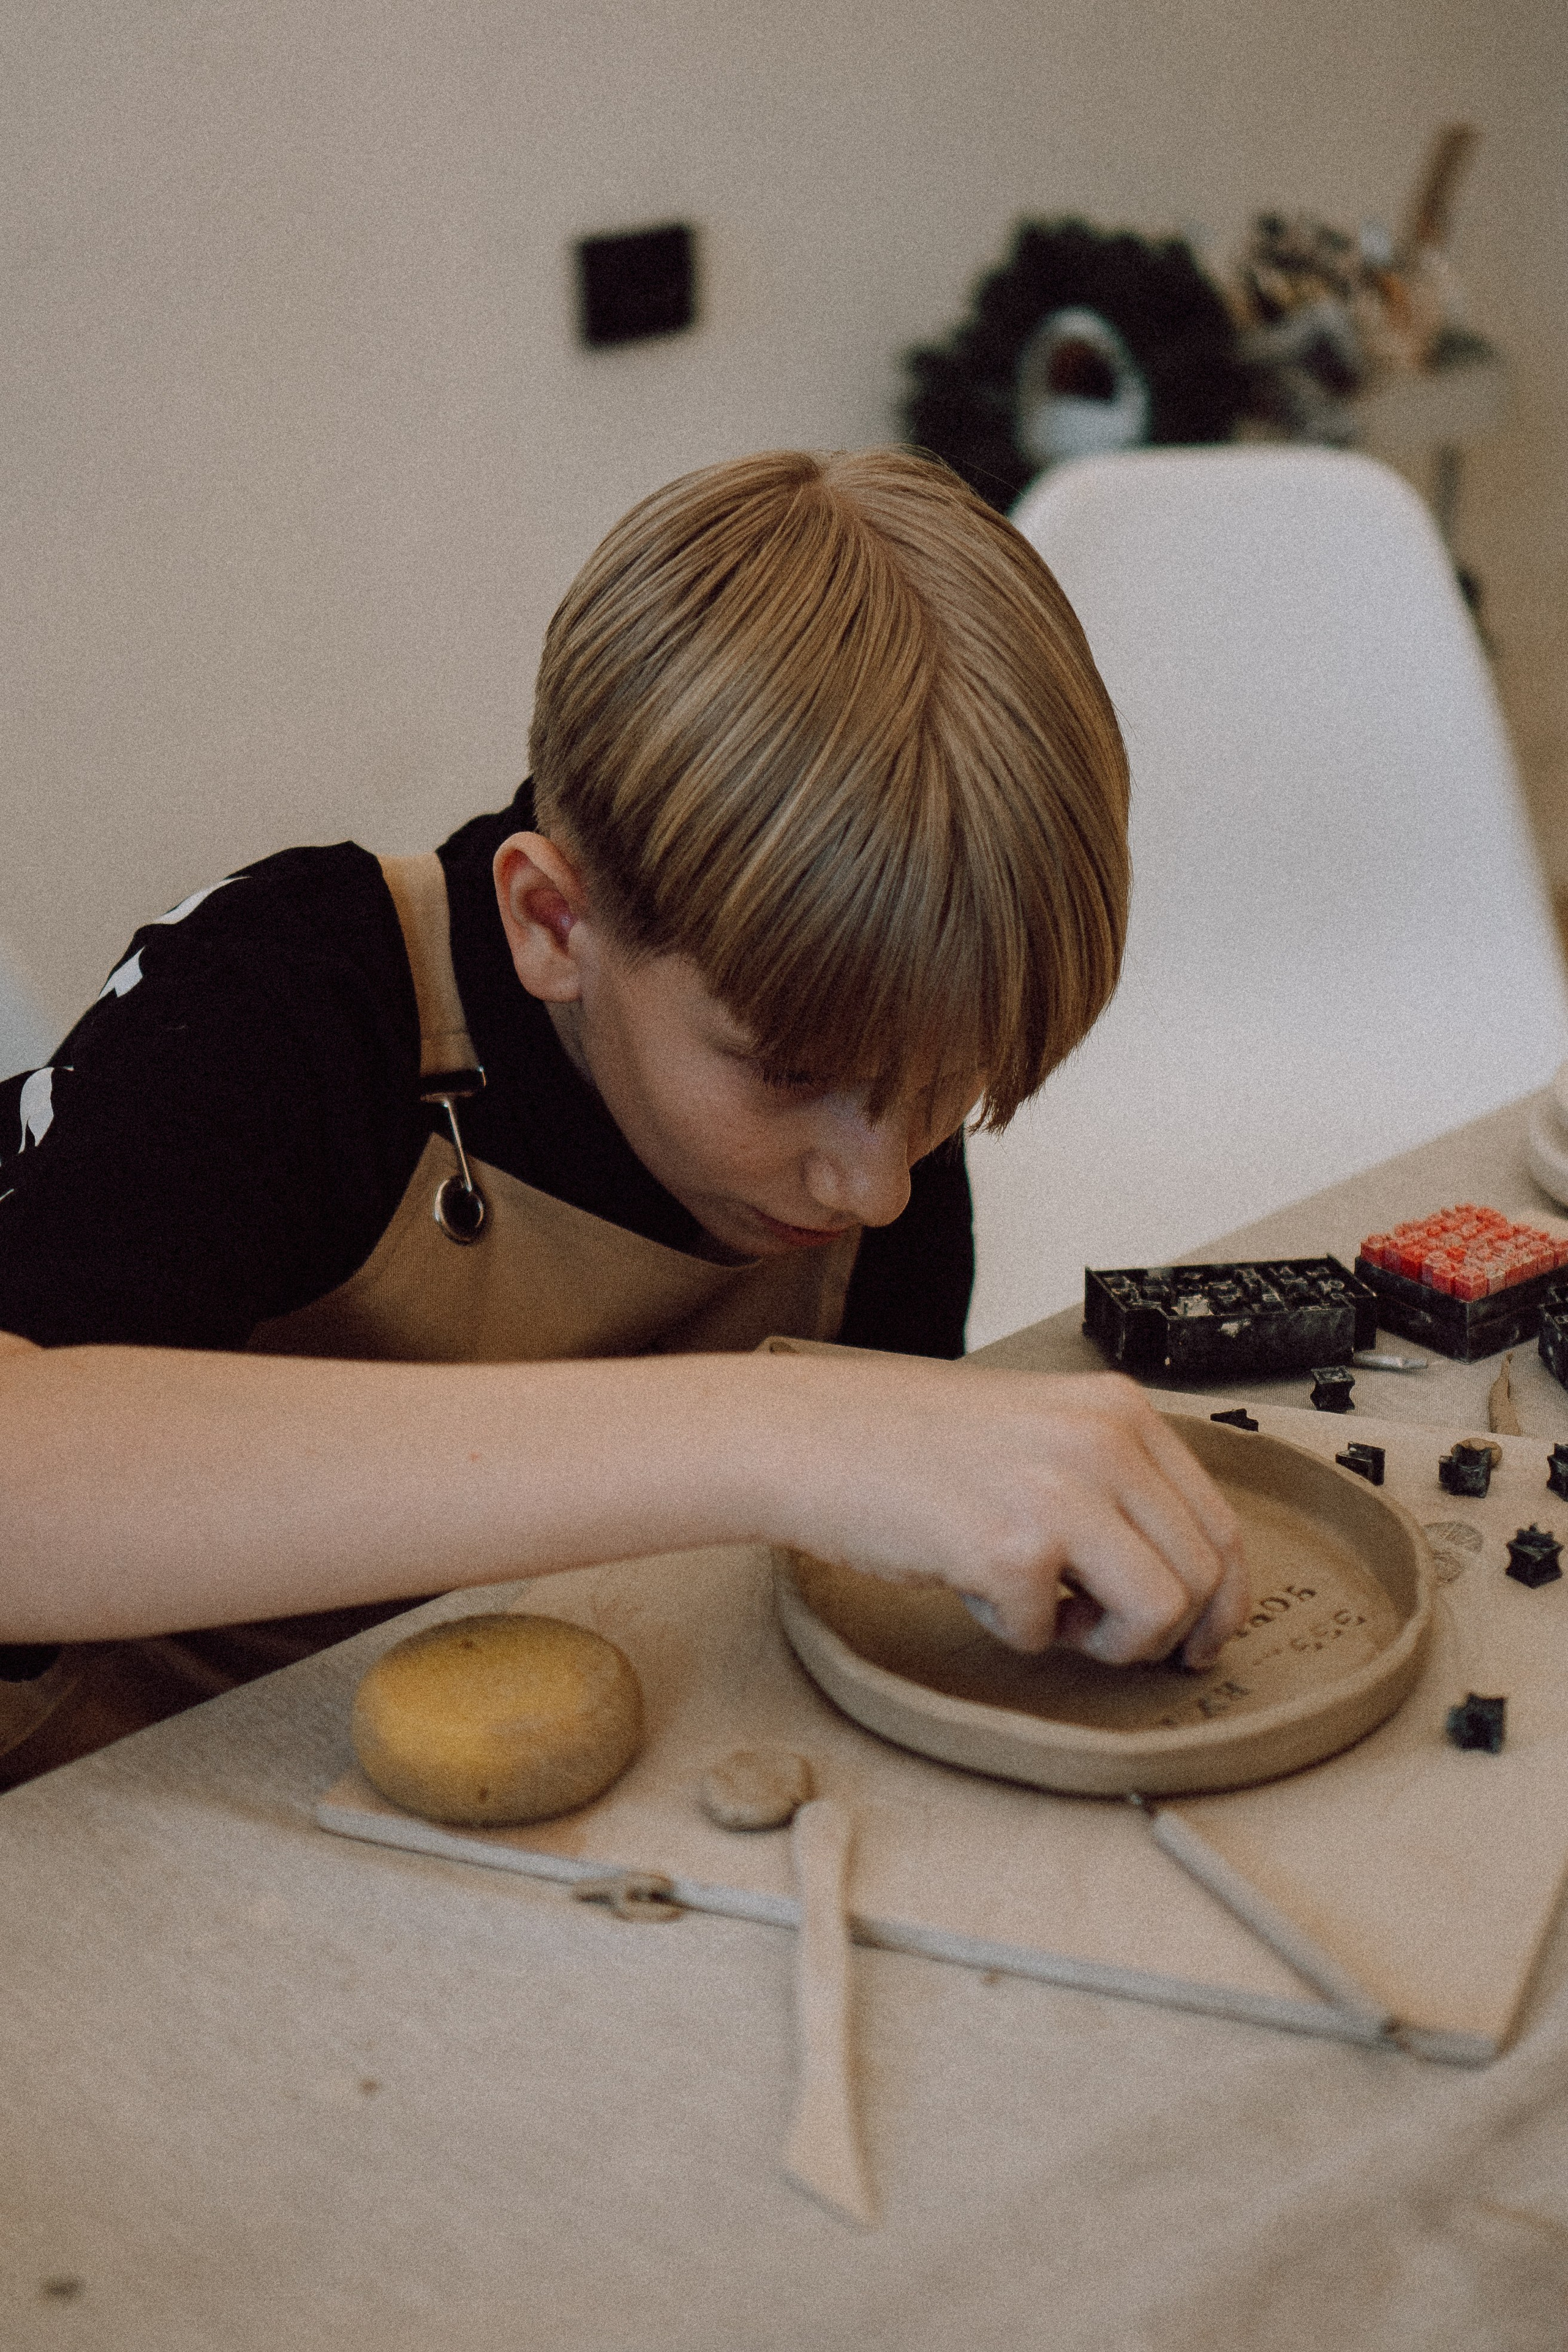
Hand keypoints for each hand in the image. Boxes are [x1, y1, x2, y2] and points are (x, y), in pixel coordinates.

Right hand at [766, 1362, 1247, 1668]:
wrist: (810, 1437)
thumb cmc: (909, 1442)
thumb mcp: (1040, 1432)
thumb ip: (1111, 1482)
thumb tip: (1181, 1579)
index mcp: (1118, 1410)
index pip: (1220, 1523)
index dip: (1221, 1601)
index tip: (1200, 1638)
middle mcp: (1103, 1440)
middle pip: (1203, 1575)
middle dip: (1166, 1632)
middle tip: (1108, 1640)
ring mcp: (1060, 1491)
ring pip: (1159, 1612)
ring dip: (1107, 1640)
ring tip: (1047, 1614)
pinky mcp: (1010, 1547)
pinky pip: (1051, 1634)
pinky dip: (1015, 1632)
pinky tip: (973, 1586)